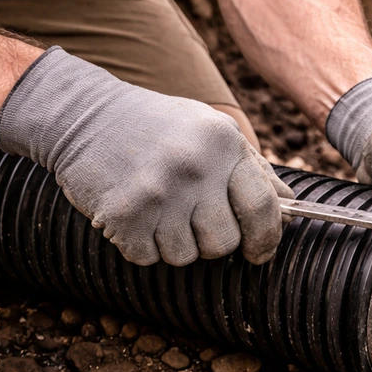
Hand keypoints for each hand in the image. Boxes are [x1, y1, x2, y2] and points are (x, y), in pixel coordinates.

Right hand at [0, 47, 291, 265]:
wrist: (81, 113)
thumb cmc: (155, 126)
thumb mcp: (210, 131)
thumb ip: (253, 169)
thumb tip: (290, 208)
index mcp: (224, 142)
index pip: (263, 208)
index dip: (266, 239)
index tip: (260, 253)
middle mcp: (196, 165)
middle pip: (224, 243)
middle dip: (210, 242)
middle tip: (188, 218)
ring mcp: (159, 191)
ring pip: (186, 256)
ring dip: (172, 243)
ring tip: (156, 208)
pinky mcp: (124, 214)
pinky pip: (148, 258)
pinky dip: (139, 245)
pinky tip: (132, 212)